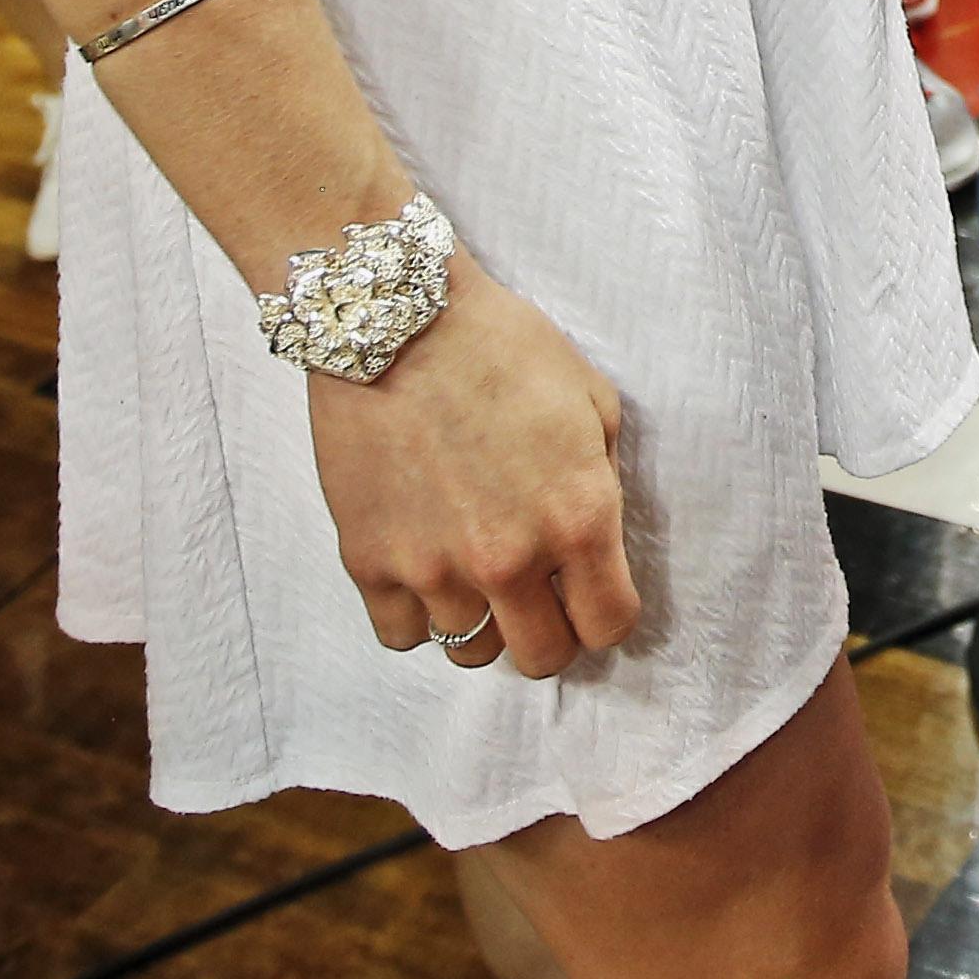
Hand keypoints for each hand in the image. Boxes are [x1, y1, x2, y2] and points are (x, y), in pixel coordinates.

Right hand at [311, 256, 639, 679]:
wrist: (395, 319)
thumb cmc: (502, 347)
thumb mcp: (592, 401)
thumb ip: (603, 483)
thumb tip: (598, 542)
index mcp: (578, 517)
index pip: (610, 626)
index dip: (607, 615)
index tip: (594, 595)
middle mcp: (508, 559)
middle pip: (542, 659)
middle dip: (550, 632)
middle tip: (539, 595)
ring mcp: (432, 568)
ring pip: (469, 653)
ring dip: (481, 620)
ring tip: (475, 571)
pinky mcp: (369, 562)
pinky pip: (401, 635)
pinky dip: (416, 613)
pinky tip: (424, 567)